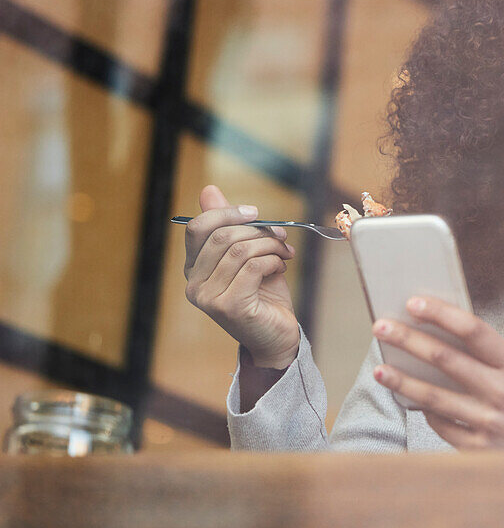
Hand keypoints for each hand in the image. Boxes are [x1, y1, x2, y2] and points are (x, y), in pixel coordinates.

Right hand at [183, 185, 299, 368]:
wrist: (277, 337)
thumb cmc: (264, 296)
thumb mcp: (248, 256)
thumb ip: (229, 227)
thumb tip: (209, 190)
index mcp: (195, 269)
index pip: (198, 227)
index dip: (228, 212)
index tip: (256, 213)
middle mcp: (194, 284)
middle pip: (222, 236)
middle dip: (258, 230)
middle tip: (281, 236)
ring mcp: (208, 298)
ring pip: (240, 250)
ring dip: (270, 245)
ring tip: (285, 252)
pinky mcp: (228, 307)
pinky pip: (253, 267)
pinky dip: (273, 260)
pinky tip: (281, 267)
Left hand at [371, 296, 503, 450]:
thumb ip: (493, 357)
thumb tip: (444, 338)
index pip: (474, 330)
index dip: (441, 314)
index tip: (413, 302)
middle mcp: (502, 392)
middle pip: (445, 359)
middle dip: (407, 340)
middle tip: (380, 327)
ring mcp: (489, 423)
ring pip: (433, 397)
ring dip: (402, 381)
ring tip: (380, 369)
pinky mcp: (480, 450)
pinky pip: (441, 426)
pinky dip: (427, 412)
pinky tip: (416, 402)